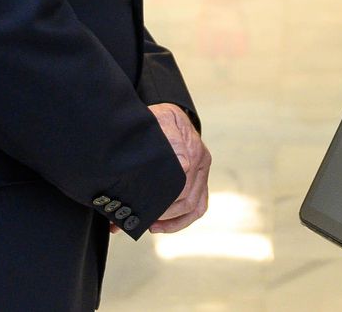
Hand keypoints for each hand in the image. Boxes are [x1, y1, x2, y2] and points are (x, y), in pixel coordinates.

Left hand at [144, 103, 209, 233]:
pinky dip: (181, 221)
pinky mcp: (201, 182)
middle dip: (162, 211)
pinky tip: (161, 226)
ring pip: (194, 206)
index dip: (163, 195)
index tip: (142, 203)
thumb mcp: (157, 121)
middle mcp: (201, 160)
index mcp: (191, 145)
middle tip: (138, 216)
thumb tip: (183, 165)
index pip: (181, 179)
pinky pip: (198, 207)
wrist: (166, 116)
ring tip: (149, 224)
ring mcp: (203, 172)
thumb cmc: (157, 119)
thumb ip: (166, 137)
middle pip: (186, 196)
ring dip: (171, 220)